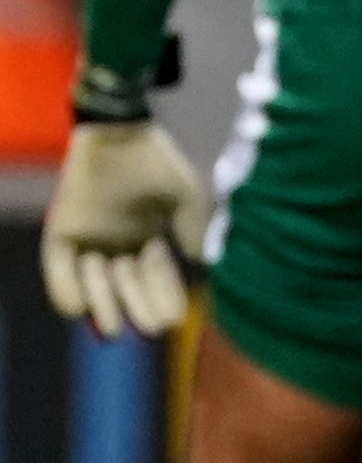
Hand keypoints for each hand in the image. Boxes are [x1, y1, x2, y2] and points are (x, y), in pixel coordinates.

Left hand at [40, 119, 206, 339]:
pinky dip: (65, 290)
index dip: (164, 300)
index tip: (174, 320)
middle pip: (124, 289)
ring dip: (103, 303)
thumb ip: (193, 228)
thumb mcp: (184, 196)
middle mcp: (116, 245)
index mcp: (146, 239)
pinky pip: (58, 269)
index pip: (156, 279)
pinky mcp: (61, 232)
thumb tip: (202, 265)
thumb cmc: (155, 162)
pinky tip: (79, 309)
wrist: (119, 133)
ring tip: (113, 321)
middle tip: (149, 329)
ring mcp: (87, 240)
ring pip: (92, 284)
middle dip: (137, 309)